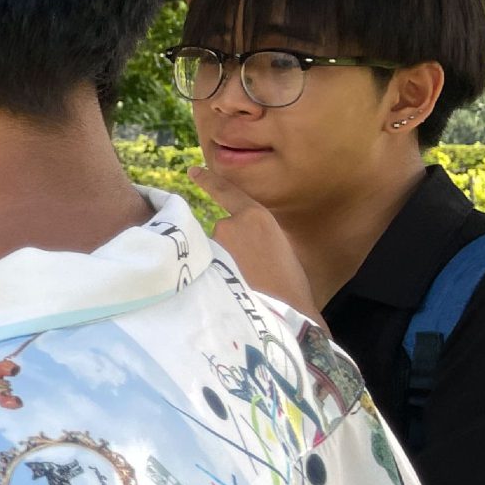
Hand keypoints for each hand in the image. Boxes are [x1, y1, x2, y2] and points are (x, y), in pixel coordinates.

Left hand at [189, 164, 319, 314]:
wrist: (285, 314)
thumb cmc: (290, 286)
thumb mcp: (281, 249)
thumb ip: (257, 236)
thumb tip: (241, 242)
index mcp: (257, 217)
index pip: (226, 193)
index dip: (209, 180)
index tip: (193, 170)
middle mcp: (231, 224)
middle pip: (222, 233)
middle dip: (230, 252)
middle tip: (251, 275)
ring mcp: (214, 244)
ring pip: (212, 251)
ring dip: (220, 264)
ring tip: (244, 285)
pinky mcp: (203, 264)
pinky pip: (203, 266)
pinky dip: (211, 276)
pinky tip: (228, 290)